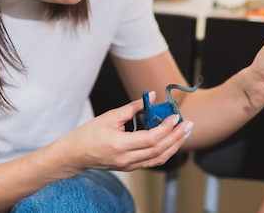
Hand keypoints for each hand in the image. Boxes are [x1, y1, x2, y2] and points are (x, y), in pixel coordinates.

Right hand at [55, 92, 191, 173]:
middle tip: (188, 124)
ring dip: (175, 145)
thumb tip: (151, 97)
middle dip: (177, 137)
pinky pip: (153, 161)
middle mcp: (126, 159)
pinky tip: (172, 141)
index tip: (175, 117)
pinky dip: (165, 151)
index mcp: (119, 145)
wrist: (75, 155)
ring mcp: (129, 165)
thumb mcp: (109, 116)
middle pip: (159, 150)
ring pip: (159, 159)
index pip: (151, 139)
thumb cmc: (88, 134)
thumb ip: (133, 107)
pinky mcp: (130, 167)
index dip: (166, 128)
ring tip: (185, 132)